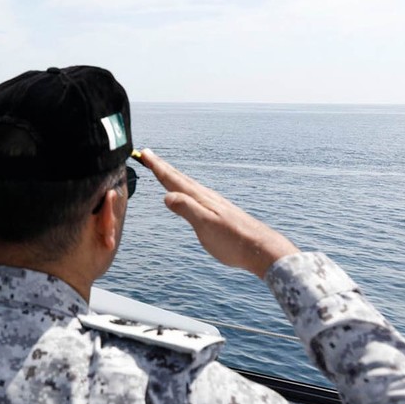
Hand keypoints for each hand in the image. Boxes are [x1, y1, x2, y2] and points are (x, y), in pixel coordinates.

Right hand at [139, 149, 298, 277]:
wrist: (260, 250)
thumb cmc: (233, 241)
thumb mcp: (206, 226)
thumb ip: (187, 209)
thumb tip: (166, 196)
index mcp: (200, 198)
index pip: (173, 179)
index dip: (157, 167)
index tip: (144, 153)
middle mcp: (205, 197)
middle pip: (179, 178)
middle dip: (162, 166)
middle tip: (147, 154)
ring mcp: (212, 203)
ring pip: (187, 185)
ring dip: (172, 176)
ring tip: (162, 170)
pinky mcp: (217, 212)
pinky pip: (194, 194)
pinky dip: (183, 188)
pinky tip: (186, 193)